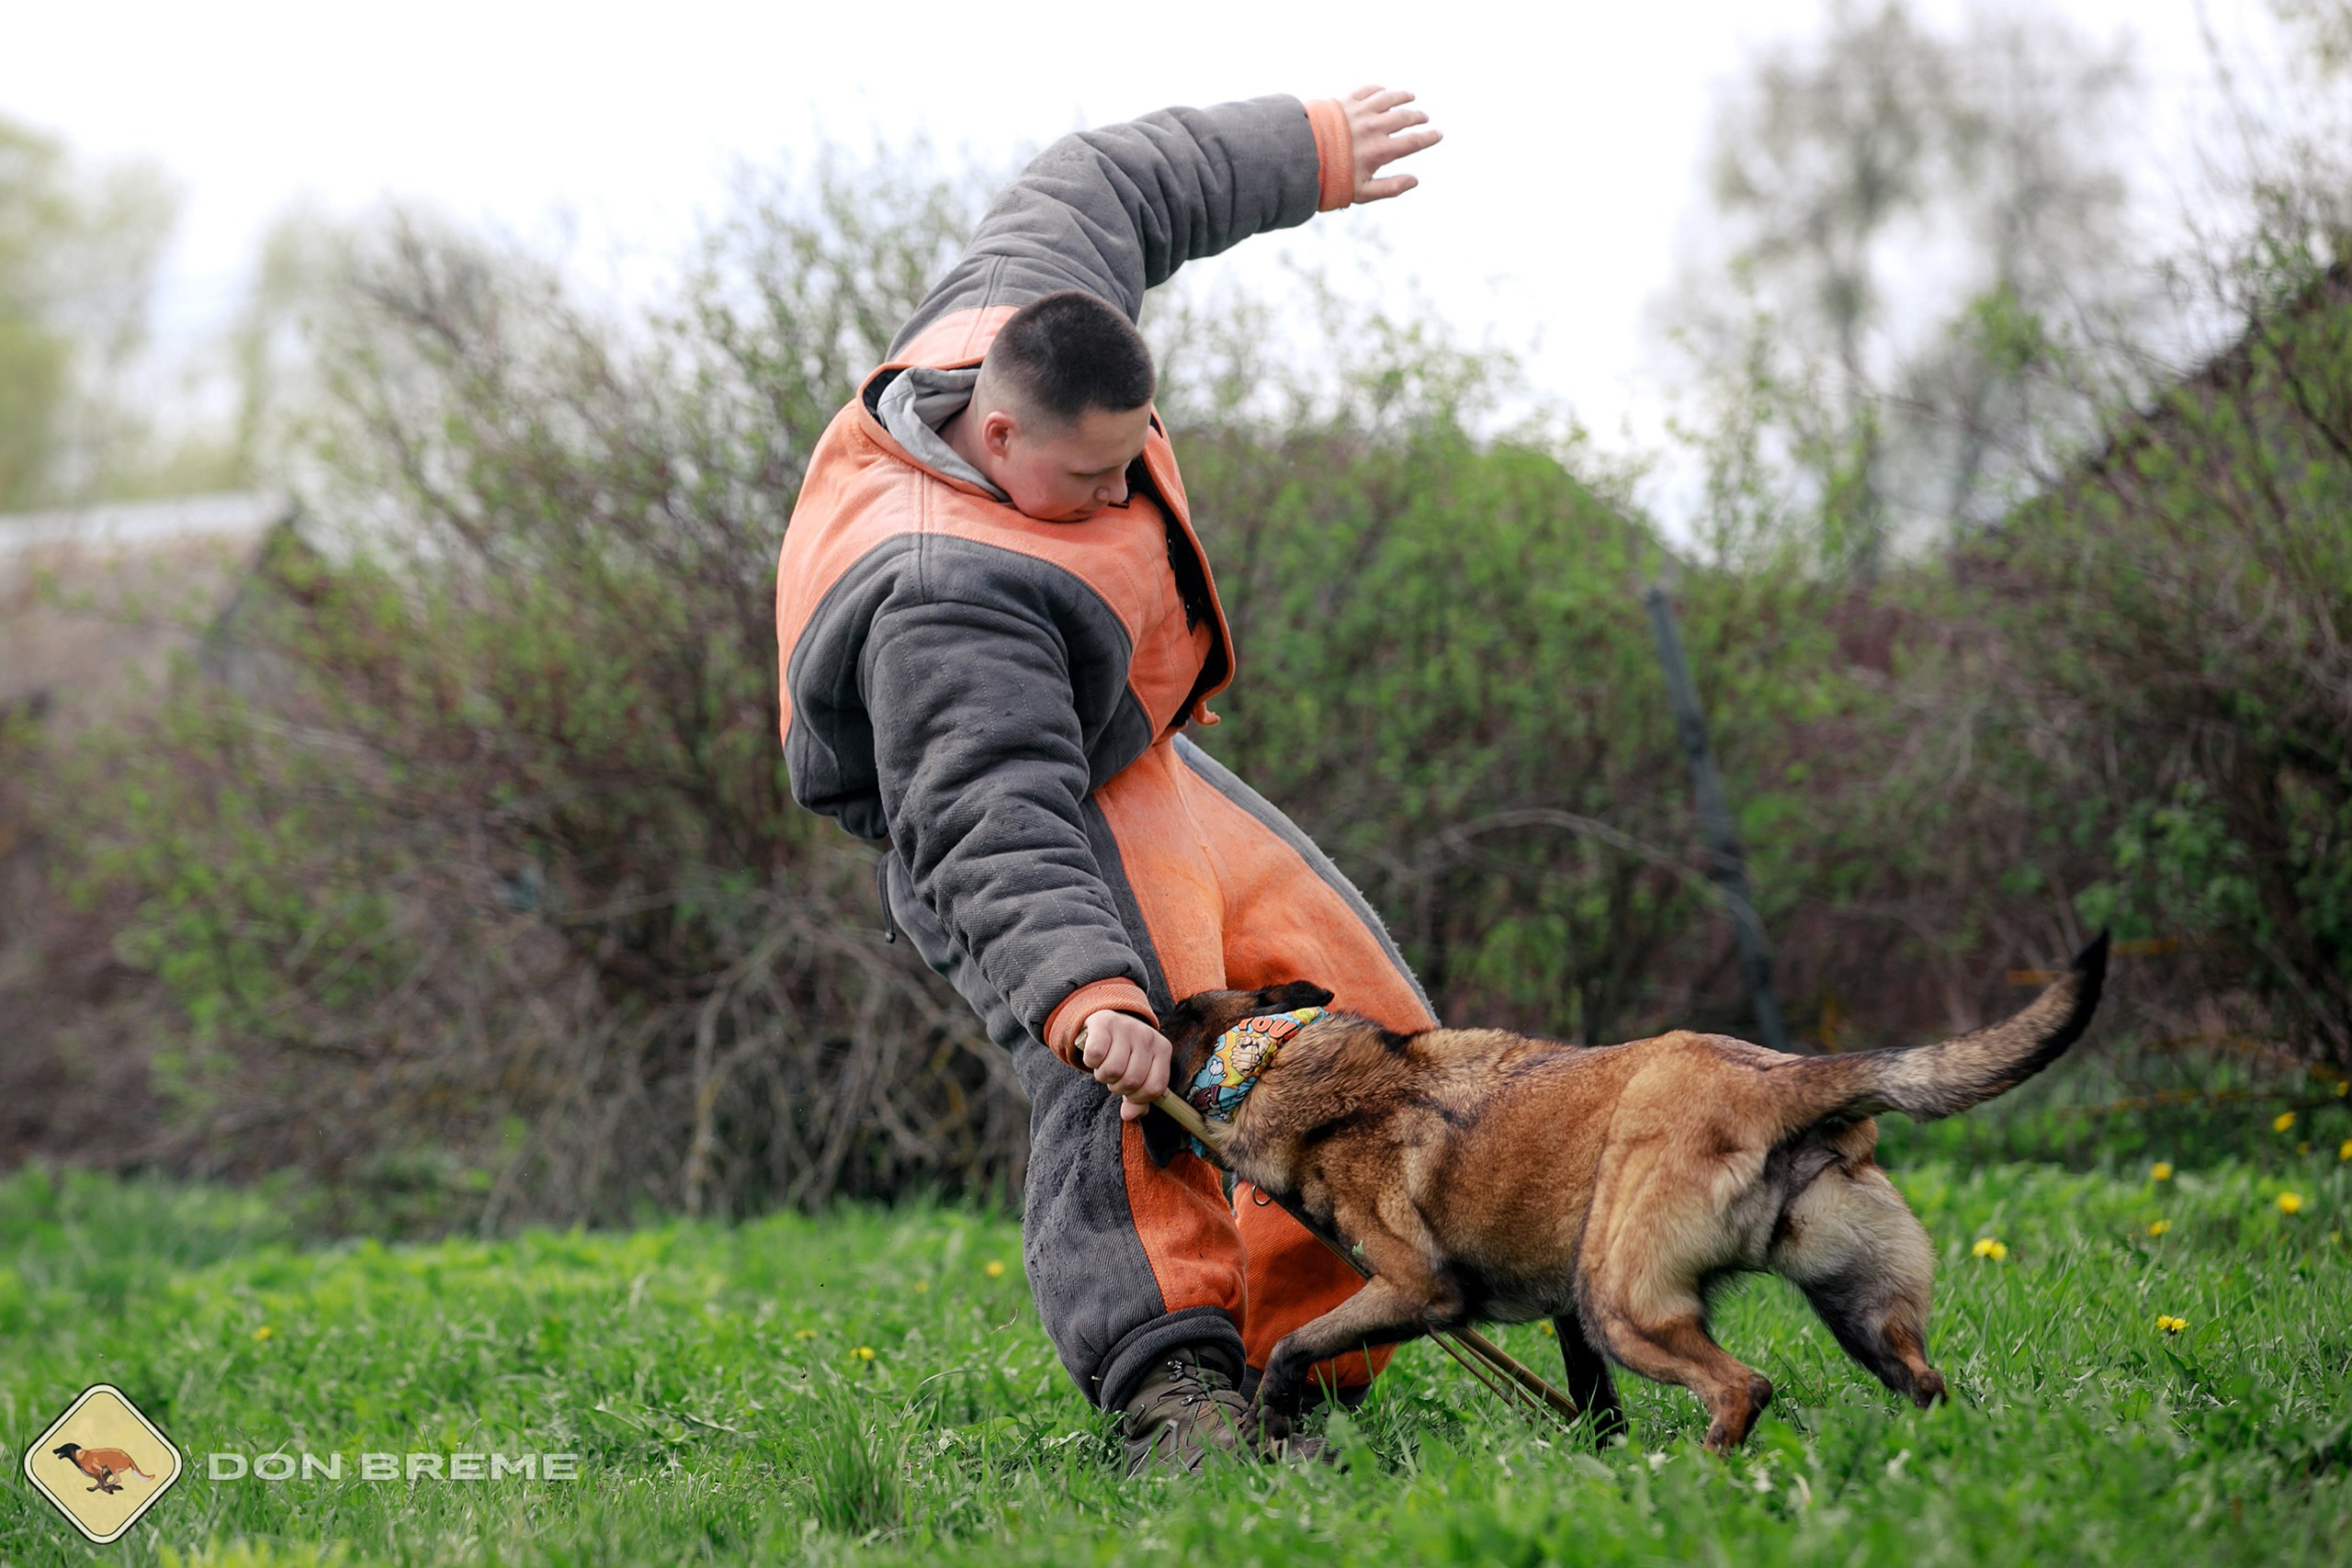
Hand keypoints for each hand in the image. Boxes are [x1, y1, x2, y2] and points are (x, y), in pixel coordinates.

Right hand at [1077, 1010, 1172, 1121]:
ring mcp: (1127, 1028)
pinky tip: (1095, 1056)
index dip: (1138, 1097)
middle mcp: (1147, 1036)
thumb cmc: (1126, 1053)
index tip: (1129, 1092)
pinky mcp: (1103, 1024)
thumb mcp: (1139, 1074)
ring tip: (1105, 1066)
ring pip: (1112, 1070)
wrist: (1108, 1021)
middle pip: (1131, 1081)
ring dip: (1103, 1075)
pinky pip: (1095, 1055)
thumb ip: (1139, 1100)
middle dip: (1118, 1086)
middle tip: (1115, 1076)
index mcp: (1162, 1050)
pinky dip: (1091, 1062)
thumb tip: (1129, 1115)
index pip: (1155, 1088)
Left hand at [1340, 85, 1441, 203]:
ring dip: (1402, 97)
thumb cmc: (1329, 180)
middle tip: (1424, 117)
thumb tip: (1415, 181)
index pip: (1413, 141)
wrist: (1300, 157)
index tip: (1438, 134)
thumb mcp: (1362, 193)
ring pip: (1388, 98)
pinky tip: (1383, 91)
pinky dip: (1378, 90)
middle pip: (1404, 117)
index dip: (1429, 137)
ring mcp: (1359, 112)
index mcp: (1380, 151)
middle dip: (1418, 116)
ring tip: (1411, 97)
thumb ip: (1390, 188)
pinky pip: (1368, 90)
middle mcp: (1373, 128)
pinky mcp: (1345, 102)